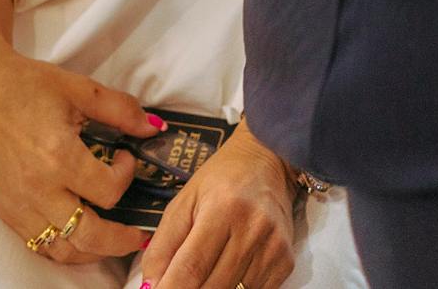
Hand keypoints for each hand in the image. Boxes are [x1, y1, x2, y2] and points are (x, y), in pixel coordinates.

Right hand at [0, 43, 157, 263]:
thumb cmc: (28, 85)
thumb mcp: (80, 89)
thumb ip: (121, 110)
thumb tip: (154, 128)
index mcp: (58, 157)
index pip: (108, 191)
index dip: (127, 175)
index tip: (126, 157)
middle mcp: (37, 189)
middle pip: (89, 236)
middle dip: (121, 241)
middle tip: (139, 233)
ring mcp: (18, 205)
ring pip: (63, 250)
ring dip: (93, 250)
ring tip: (113, 240)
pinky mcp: (5, 210)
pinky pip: (39, 244)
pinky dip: (64, 246)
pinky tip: (80, 233)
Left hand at [139, 126, 296, 288]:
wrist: (268, 161)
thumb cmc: (220, 180)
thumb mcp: (183, 202)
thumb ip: (163, 245)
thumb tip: (151, 286)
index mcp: (222, 209)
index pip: (191, 267)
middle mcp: (252, 229)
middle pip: (213, 287)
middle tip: (174, 288)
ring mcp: (273, 247)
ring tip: (199, 281)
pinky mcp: (286, 261)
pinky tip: (223, 278)